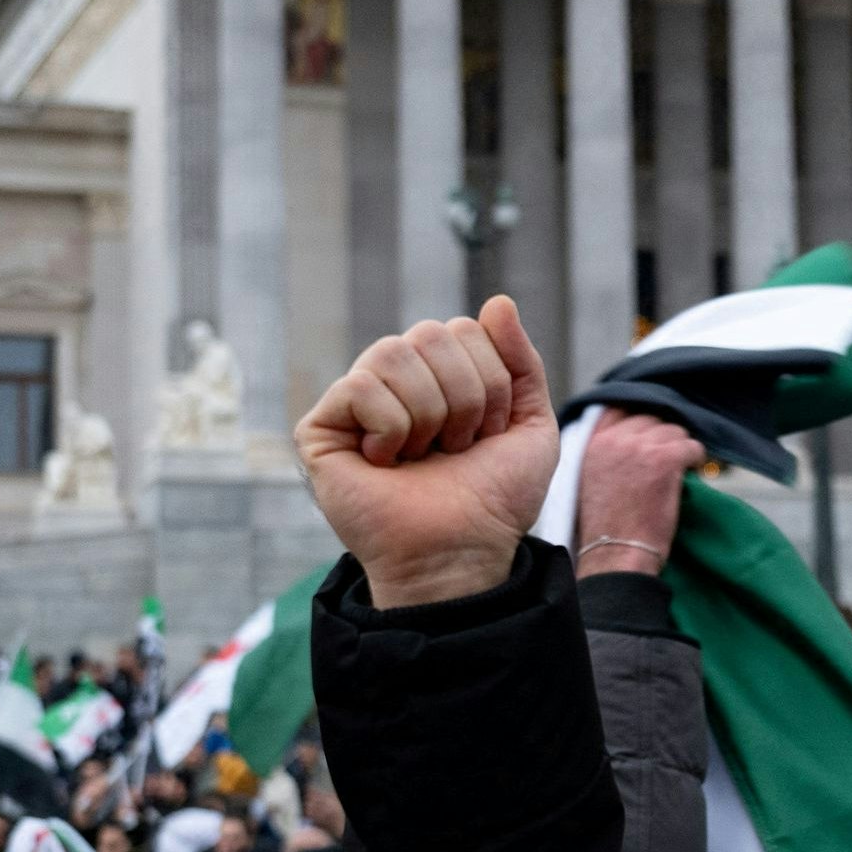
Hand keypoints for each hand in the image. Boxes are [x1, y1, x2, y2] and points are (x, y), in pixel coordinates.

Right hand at [295, 297, 559, 608]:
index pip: (466, 329)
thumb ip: (520, 360)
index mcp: (438, 375)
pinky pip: (360, 385)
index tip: (485, 436)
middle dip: (464, 398)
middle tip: (455, 449)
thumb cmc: (493, 500)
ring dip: (429, 414)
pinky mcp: (321, 428)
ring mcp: (355, 402)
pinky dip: (390, 427)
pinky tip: (386, 462)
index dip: (490, 384)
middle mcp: (394, 381)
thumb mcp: (529, 425)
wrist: (462, 551)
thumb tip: (498, 301)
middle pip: (431, 334)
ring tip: (422, 457)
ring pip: (393, 351)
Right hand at [573, 408, 703, 578]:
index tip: (650, 435)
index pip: (619, 408)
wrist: (615, 554)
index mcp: (593, 444)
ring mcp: (641, 447)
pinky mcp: (666, 459)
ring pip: (674, 431)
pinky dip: (696, 459)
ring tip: (678, 470)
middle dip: (661, 437)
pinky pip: (692, 447)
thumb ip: (605, 454)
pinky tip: (691, 472)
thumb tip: (632, 439)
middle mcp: (615, 440)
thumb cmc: (605, 529)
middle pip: (650, 419)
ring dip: (679, 448)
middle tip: (668, 458)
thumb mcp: (589, 481)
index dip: (639, 420)